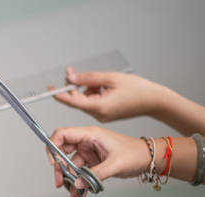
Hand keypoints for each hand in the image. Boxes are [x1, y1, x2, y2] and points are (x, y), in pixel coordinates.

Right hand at [47, 126, 148, 196]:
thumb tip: (77, 183)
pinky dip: (78, 183)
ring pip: (70, 166)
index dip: (53, 146)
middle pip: (62, 152)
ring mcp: (88, 152)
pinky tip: (79, 193)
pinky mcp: (92, 162)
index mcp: (90, 134)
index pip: (62, 135)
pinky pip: (80, 173)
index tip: (54, 163)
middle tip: (60, 183)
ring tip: (73, 194)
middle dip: (60, 169)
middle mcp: (86, 142)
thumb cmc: (135, 153)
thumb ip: (94, 175)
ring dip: (70, 180)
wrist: (147, 159)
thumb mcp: (115, 164)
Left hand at [52, 67, 166, 122]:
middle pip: (78, 99)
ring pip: (85, 100)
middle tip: (73, 72)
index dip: (59, 94)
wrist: (155, 101)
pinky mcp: (105, 114)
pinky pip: (93, 102)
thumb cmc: (138, 89)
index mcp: (99, 107)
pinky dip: (95, 93)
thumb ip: (88, 78)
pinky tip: (107, 87)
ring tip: (104, 82)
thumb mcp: (110, 78)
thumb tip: (70, 78)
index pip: (73, 101)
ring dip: (88, 88)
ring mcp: (101, 115)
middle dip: (75, 86)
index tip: (49, 89)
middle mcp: (98, 114)